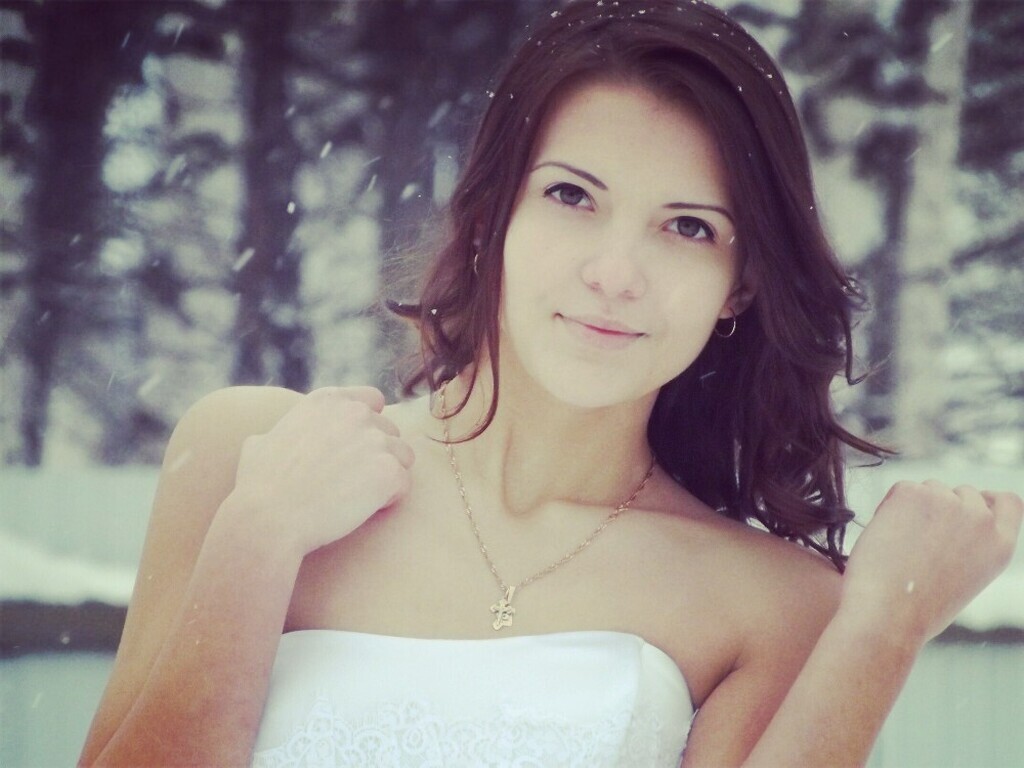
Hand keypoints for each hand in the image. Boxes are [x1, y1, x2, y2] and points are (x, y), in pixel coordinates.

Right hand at [226, 386, 414, 555]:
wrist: (268, 518)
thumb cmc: (259, 487)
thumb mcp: (260, 443)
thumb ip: (281, 433)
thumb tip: (270, 440)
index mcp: (327, 401)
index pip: (372, 400)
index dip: (369, 424)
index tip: (356, 447)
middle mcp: (355, 413)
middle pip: (390, 431)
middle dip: (377, 454)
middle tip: (351, 482)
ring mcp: (375, 440)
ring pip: (402, 456)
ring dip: (386, 476)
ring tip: (357, 497)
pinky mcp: (389, 471)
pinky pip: (403, 485)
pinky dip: (388, 500)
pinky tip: (361, 510)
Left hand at [841, 480, 1021, 645]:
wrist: (888, 615)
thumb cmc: (918, 610)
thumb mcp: (964, 580)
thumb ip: (969, 547)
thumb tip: (948, 523)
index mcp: (1000, 545)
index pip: (1008, 503)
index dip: (988, 499)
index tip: (971, 502)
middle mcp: (980, 519)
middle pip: (962, 493)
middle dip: (941, 507)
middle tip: (917, 537)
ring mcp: (947, 502)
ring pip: (931, 489)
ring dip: (916, 508)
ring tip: (901, 547)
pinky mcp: (913, 493)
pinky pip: (903, 490)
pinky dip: (891, 507)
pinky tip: (886, 537)